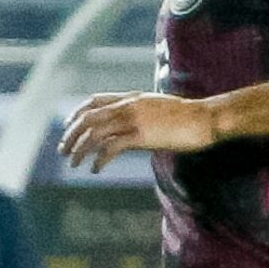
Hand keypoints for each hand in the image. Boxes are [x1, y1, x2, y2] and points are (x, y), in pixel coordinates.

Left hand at [60, 91, 218, 168]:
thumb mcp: (157, 108)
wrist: (204, 118)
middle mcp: (128, 105)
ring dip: (80, 149)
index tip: (68, 126)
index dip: (77, 113)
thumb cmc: (186, 116)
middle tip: (63, 151)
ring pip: (95, 133)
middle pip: (88, 117)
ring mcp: (134, 119)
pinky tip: (96, 170)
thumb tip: (130, 124)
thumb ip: (140, 112)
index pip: (95, 101)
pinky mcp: (141, 136)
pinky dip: (99, 160)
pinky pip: (111, 148)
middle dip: (72, 134)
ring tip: (74, 163)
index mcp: (131, 97)